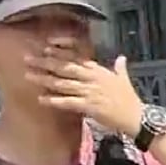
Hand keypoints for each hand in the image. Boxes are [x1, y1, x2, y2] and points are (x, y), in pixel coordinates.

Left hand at [25, 41, 143, 136]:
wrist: (136, 117)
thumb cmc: (130, 100)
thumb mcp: (124, 80)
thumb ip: (120, 68)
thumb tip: (122, 58)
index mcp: (99, 71)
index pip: (76, 58)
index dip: (60, 53)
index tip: (45, 48)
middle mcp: (93, 78)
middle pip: (65, 68)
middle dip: (46, 63)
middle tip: (28, 59)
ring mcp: (90, 92)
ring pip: (63, 83)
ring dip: (45, 79)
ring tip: (28, 75)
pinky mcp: (89, 106)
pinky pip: (68, 102)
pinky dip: (54, 100)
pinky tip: (41, 99)